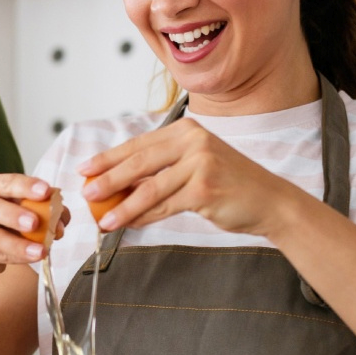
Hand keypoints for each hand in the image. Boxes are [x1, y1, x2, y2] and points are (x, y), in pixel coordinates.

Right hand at [0, 173, 68, 277]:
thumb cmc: (5, 219)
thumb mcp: (22, 207)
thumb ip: (43, 208)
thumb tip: (62, 216)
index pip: (4, 182)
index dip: (25, 186)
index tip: (46, 191)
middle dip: (15, 215)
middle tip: (36, 222)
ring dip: (17, 244)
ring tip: (40, 250)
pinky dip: (16, 257)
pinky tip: (31, 258)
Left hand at [79, 119, 299, 235]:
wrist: (269, 201)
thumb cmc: (230, 185)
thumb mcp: (194, 167)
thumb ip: (161, 171)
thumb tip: (118, 187)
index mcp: (187, 131)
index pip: (139, 144)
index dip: (109, 157)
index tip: (86, 169)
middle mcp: (193, 141)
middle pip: (139, 162)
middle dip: (108, 179)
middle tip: (87, 192)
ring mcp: (200, 163)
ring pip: (149, 188)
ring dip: (122, 206)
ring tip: (102, 219)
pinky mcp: (204, 188)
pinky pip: (164, 206)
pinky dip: (143, 216)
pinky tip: (128, 224)